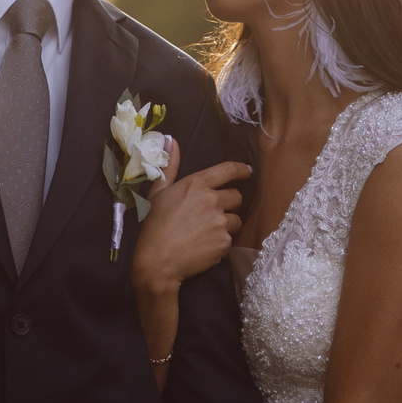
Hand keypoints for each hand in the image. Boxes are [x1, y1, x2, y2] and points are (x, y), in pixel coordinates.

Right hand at [132, 157, 249, 292]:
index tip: (247, 171)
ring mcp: (220, 222)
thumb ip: (169, 166)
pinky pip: (230, 240)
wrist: (157, 262)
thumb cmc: (154, 226)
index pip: (228, 170)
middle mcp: (212, 200)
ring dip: (227, 224)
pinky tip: (205, 246)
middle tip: (214, 213)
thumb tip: (171, 140)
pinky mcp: (225, 243)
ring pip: (236, 219)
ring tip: (207, 232)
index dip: (241, 170)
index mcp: (196, 185)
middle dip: (230, 203)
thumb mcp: (158, 193)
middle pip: (237, 196)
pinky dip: (221, 243)